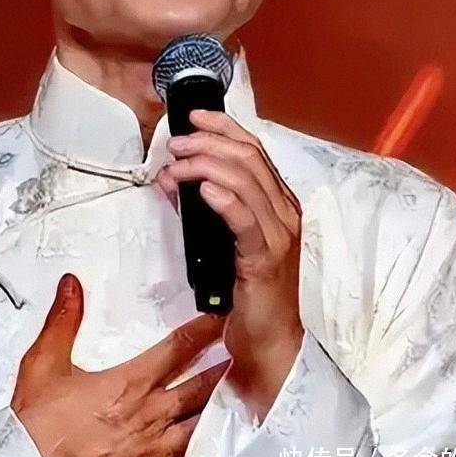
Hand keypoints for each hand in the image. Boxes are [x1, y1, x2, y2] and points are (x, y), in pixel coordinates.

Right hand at [11, 274, 227, 456]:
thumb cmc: (40, 426)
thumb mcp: (43, 364)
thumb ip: (63, 322)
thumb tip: (72, 286)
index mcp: (129, 384)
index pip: (176, 349)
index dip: (202, 332)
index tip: (219, 319)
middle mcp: (149, 415)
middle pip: (198, 386)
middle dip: (221, 369)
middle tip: (242, 354)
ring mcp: (155, 450)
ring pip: (200, 424)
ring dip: (220, 408)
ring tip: (239, 397)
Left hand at [158, 109, 303, 419]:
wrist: (270, 340)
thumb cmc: (247, 288)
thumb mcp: (223, 237)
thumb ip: (202, 206)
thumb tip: (171, 177)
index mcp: (278, 201)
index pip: (254, 149)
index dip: (223, 127)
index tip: (194, 116)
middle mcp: (284, 211)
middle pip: (248, 157)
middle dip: (206, 143)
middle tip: (175, 145)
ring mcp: (279, 234)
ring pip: (245, 180)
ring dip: (204, 166)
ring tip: (176, 167)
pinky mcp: (266, 258)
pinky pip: (245, 219)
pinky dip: (222, 198)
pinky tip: (201, 191)